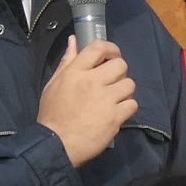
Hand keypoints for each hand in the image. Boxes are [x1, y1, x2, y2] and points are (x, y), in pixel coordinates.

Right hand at [38, 40, 136, 167]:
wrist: (56, 144)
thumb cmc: (52, 115)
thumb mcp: (53, 84)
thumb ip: (66, 62)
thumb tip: (74, 41)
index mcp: (76, 72)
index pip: (98, 48)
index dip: (111, 48)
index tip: (112, 55)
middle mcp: (92, 82)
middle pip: (120, 64)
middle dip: (119, 72)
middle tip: (113, 82)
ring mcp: (105, 99)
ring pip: (129, 84)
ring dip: (124, 91)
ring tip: (115, 99)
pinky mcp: (114, 117)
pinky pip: (132, 104)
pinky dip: (127, 108)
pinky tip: (117, 113)